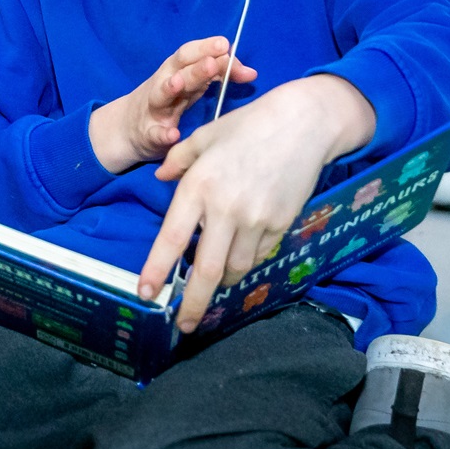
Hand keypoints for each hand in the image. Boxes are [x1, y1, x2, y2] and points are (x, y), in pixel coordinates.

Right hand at [89, 37, 257, 174]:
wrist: (127, 128)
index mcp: (175, 71)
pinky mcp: (148, 133)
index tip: (226, 47)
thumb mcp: (191, 85)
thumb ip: (218, 76)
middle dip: (195, 66)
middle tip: (213, 62)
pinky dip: (162, 134)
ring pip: (161, 95)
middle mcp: (163, 85)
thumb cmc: (169, 101)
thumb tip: (251, 72)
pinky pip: (155, 133)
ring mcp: (154, 109)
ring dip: (170, 88)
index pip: (190, 54)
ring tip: (179, 84)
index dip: (206, 49)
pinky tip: (172, 135)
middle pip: (178, 71)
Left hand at [138, 75, 375, 331]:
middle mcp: (226, 209)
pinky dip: (246, 260)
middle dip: (195, 302)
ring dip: (223, 279)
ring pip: (236, 267)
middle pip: (208, 269)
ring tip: (215, 279)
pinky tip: (241, 253)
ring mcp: (257, 219)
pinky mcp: (282, 224)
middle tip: (184, 324)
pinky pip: (259, 255)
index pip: (173, 238)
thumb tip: (161, 178)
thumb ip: (178, 160)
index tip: (146, 294)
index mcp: (199, 187)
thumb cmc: (247, 125)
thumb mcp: (204, 136)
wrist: (303, 124)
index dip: (157, 269)